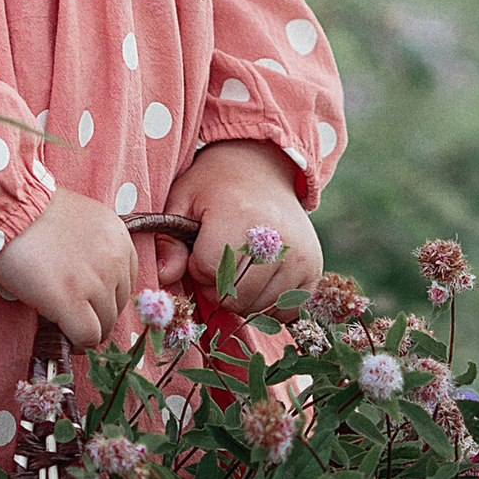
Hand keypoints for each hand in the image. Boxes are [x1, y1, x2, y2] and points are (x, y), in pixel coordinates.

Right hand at [0, 189, 140, 346]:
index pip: (127, 281)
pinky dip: (77, 342)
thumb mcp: (78, 220)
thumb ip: (92, 248)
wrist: (3, 208)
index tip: (88, 300)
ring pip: (105, 325)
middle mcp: (115, 259)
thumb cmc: (29, 212)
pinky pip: (88, 336)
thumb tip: (89, 281)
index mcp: (119, 236)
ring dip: (86, 328)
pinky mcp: (71, 301)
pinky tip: (64, 337)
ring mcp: (95, 281)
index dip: (106, 295)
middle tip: (73, 314)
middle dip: (97, 313)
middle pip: (118, 306)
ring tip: (65, 324)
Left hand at [154, 143, 321, 316]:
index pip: (206, 270)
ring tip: (240, 266)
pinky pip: (284, 310)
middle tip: (219, 260)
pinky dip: (268, 303)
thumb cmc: (216, 187)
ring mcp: (300, 255)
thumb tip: (164, 276)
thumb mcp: (183, 200)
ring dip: (241, 297)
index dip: (196, 265)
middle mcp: (276, 237)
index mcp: (239, 214)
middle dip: (216, 286)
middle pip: (233, 295)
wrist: (264, 168)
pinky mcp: (314, 268)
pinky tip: (261, 279)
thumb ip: (169, 240)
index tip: (202, 247)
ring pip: (257, 307)